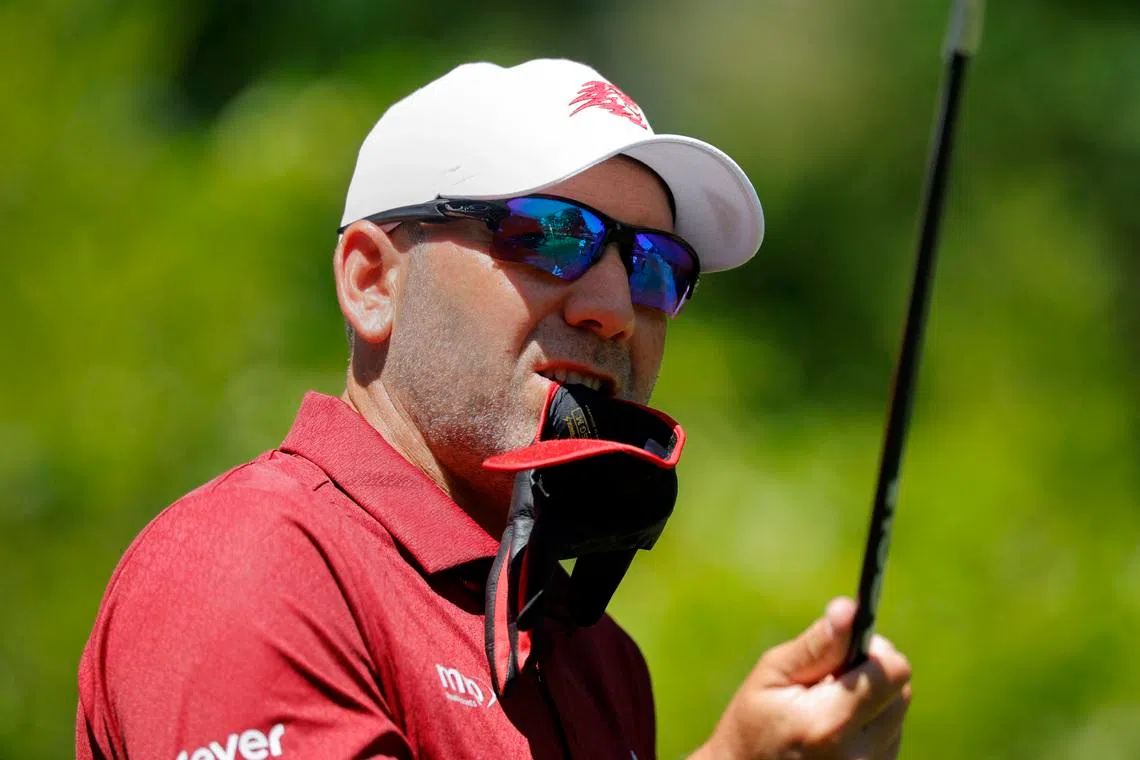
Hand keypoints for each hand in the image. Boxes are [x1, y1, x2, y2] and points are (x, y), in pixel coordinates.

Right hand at [691, 597, 911, 759]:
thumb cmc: (752, 723)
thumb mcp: (772, 675)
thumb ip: (817, 645)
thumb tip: (849, 609)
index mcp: (829, 724)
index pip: (892, 672)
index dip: (874, 651)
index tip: (847, 650)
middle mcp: (859, 755)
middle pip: (901, 690)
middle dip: (871, 673)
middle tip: (829, 679)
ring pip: (897, 712)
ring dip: (870, 700)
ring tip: (827, 709)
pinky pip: (890, 735)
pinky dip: (868, 723)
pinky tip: (834, 730)